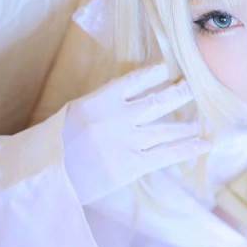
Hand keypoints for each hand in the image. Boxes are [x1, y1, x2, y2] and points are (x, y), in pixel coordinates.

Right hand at [61, 62, 210, 203]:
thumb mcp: (76, 113)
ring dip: (188, 125)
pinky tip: (203, 144)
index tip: (169, 68)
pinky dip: (187, 148)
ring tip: (203, 121)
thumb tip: (138, 97)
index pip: (135, 80)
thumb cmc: (56, 144)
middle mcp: (116, 118)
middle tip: (195, 86)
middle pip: (158, 102)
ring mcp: (126, 142)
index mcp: (99, 100)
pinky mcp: (132, 165)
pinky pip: (166, 154)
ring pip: (167, 129)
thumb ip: (106, 104)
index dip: (155, 73)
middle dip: (180, 93)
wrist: (43, 178)